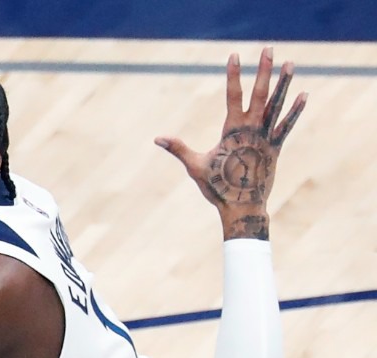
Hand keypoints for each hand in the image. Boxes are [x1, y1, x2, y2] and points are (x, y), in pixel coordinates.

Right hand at [156, 48, 306, 239]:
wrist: (242, 205)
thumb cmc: (217, 187)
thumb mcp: (195, 166)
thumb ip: (178, 148)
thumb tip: (157, 139)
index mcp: (232, 131)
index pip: (233, 95)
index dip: (233, 74)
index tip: (234, 55)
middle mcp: (252, 129)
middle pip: (260, 93)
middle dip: (264, 70)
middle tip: (269, 49)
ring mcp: (266, 137)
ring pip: (277, 104)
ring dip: (283, 83)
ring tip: (290, 63)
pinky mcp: (275, 147)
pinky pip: (287, 125)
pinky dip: (295, 110)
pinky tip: (304, 94)